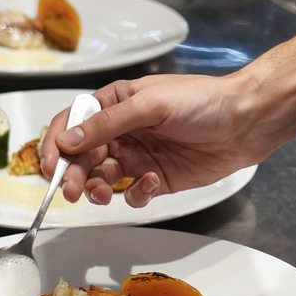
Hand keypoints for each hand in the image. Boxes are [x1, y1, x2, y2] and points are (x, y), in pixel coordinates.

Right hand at [41, 73, 270, 207]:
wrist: (244, 122)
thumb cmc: (202, 101)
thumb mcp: (150, 104)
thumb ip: (107, 124)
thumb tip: (66, 140)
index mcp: (115, 104)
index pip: (72, 124)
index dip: (56, 145)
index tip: (51, 166)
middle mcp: (122, 131)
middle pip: (82, 157)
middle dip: (73, 175)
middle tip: (71, 192)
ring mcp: (137, 156)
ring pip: (102, 179)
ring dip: (97, 189)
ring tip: (105, 193)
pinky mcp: (156, 179)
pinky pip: (133, 194)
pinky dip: (136, 193)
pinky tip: (152, 182)